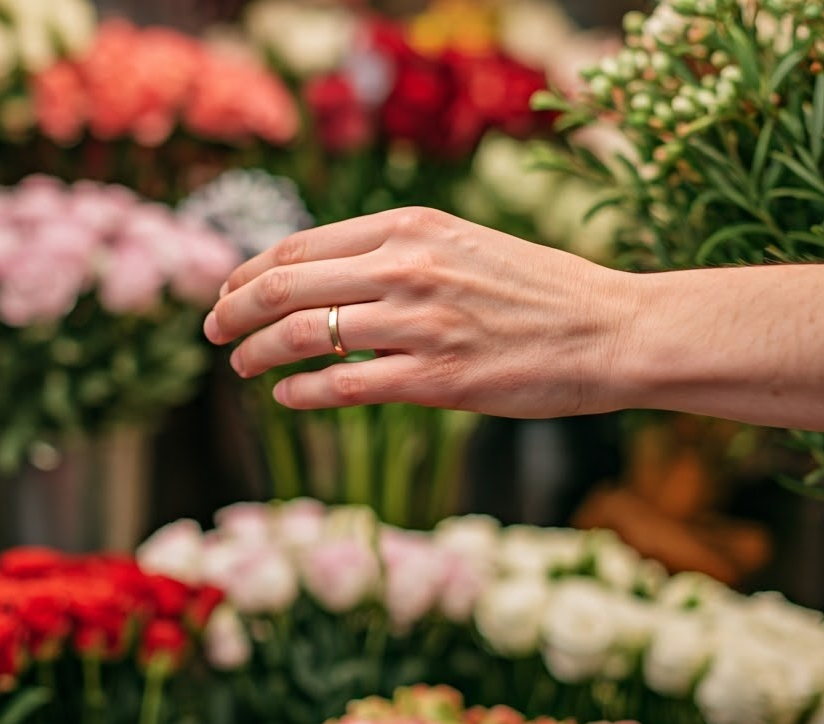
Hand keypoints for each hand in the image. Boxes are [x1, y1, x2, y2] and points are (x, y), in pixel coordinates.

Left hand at [203, 207, 635, 417]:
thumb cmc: (539, 290)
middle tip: (211, 329)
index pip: (299, 245)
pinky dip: (301, 393)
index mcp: (411, 227)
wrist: (612, 330)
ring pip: (303, 335)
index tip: (227, 290)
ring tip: (240, 366)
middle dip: (232, 309)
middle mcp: (407, 267)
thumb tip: (323, 276)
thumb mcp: (462, 245)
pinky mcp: (436, 380)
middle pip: (284, 285)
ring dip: (256, 353)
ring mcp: (419, 324)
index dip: (248, 271)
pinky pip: (344, 387)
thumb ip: (396, 253)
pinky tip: (286, 397)